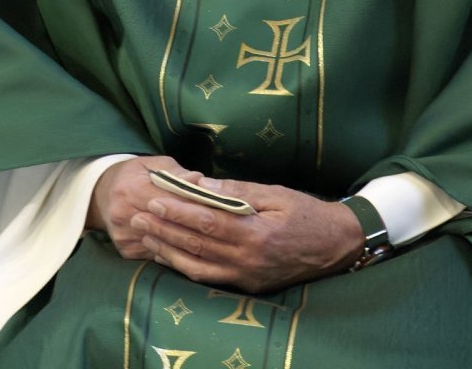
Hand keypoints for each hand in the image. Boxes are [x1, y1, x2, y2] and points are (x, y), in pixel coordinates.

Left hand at [90, 159, 364, 291]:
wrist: (336, 246)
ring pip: (196, 265)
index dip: (177, 210)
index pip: (206, 221)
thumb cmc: (307, 213)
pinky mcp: (247, 286)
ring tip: (143, 235)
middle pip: (195, 244)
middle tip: (136, 215)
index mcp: (256, 233)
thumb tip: (201, 185)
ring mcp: (246, 277)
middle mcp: (248, 260)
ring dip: (166, 250)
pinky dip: (184, 267)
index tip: (154, 197)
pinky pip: (208, 278)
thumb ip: (237, 191)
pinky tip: (168, 256)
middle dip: (163, 229)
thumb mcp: (276, 193)